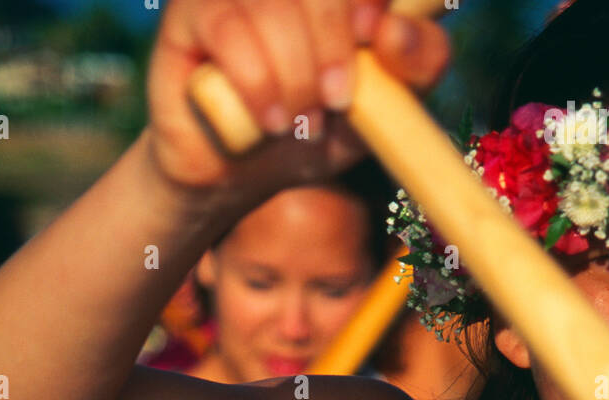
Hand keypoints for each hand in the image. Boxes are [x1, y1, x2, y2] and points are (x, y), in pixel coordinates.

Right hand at [146, 0, 449, 194]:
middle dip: (333, 44)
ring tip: (298, 123)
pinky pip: (227, 27)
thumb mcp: (383, 107)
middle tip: (335, 101)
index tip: (373, 36)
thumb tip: (394, 29)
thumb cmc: (313, 129)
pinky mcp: (191, 10)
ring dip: (294, 74)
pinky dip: (256, 82)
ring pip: (273, 3)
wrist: (242, 173)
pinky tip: (269, 121)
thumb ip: (418, 63)